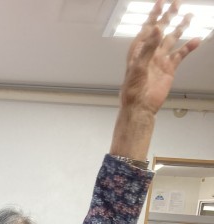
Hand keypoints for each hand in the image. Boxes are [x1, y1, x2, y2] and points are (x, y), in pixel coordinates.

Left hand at [110, 0, 200, 160]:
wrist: (140, 106)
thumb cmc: (133, 89)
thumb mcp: (138, 66)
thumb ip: (148, 47)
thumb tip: (158, 28)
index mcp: (139, 49)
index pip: (148, 27)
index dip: (154, 14)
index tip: (161, 2)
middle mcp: (150, 52)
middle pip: (161, 29)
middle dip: (169, 16)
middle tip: (177, 3)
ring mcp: (160, 59)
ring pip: (172, 39)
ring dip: (180, 28)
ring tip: (189, 16)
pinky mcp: (169, 68)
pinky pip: (180, 54)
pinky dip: (188, 47)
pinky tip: (196, 39)